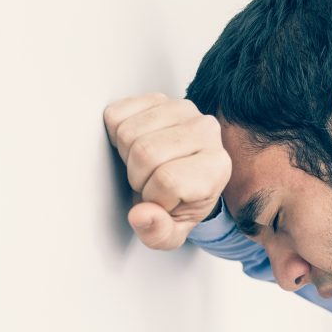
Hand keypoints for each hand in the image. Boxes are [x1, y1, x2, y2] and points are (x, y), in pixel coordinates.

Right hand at [103, 93, 230, 249]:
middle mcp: (205, 130)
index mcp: (216, 166)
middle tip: (150, 183)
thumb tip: (140, 215)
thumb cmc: (180, 203)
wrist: (184, 177)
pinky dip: (115, 135)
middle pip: (144, 152)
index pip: (168, 180)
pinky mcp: (157, 98)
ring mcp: (181, 109)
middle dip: (137, 177)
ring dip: (126, 157)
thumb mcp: (172, 232)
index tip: (163, 201)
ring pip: (128, 133)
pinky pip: (117, 115)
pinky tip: (134, 146)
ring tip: (144, 166)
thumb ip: (158, 233)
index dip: (154, 198)